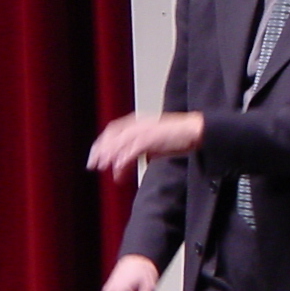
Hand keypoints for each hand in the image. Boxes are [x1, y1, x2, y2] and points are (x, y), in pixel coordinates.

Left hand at [87, 111, 204, 181]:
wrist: (195, 132)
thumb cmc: (177, 138)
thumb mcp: (153, 145)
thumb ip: (138, 153)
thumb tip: (125, 166)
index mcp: (137, 122)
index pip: (112, 131)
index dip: (101, 144)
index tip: (94, 158)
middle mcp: (138, 124)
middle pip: (112, 135)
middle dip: (100, 150)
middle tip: (93, 165)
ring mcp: (145, 130)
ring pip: (120, 142)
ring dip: (110, 155)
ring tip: (104, 167)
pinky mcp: (152, 137)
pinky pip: (134, 148)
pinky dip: (125, 158)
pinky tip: (119, 168)